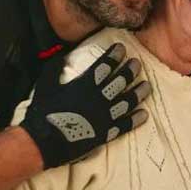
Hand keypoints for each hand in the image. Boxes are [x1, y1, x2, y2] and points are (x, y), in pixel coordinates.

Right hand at [21, 43, 150, 168]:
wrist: (44, 141)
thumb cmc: (43, 112)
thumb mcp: (46, 83)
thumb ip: (56, 68)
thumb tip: (62, 55)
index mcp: (85, 85)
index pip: (104, 66)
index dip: (114, 56)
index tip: (121, 48)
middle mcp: (99, 99)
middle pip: (120, 82)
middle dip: (130, 71)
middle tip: (137, 64)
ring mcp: (104, 117)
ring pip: (127, 102)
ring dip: (138, 93)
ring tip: (147, 86)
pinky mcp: (105, 134)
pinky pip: (124, 125)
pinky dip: (135, 119)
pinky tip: (144, 114)